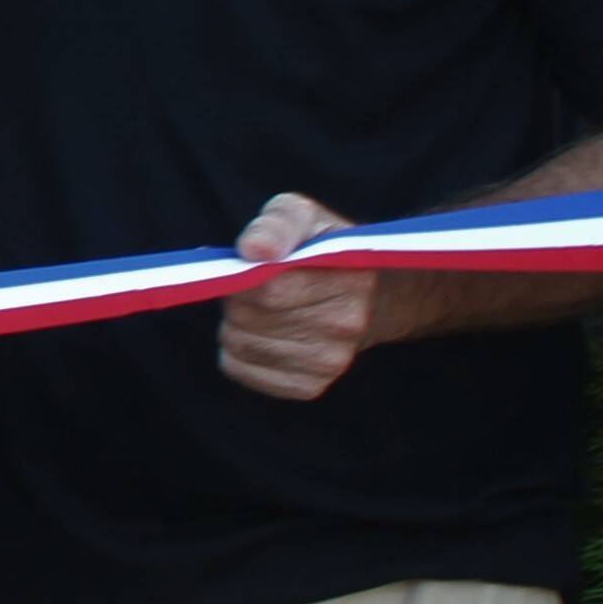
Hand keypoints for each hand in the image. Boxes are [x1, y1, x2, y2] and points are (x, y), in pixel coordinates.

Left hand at [220, 192, 374, 399]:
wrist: (368, 298)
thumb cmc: (321, 248)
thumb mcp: (304, 216)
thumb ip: (276, 224)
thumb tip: (254, 249)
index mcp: (349, 280)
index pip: (269, 289)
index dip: (243, 274)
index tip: (248, 263)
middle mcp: (346, 326)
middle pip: (248, 318)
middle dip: (236, 298)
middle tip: (253, 286)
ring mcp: (330, 362)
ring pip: (240, 344)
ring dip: (235, 324)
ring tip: (260, 309)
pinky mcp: (309, 386)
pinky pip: (240, 369)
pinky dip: (236, 351)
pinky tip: (260, 334)